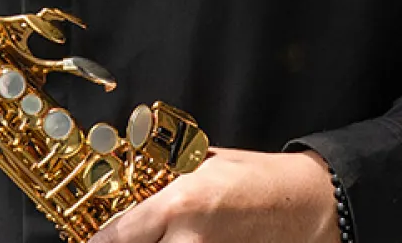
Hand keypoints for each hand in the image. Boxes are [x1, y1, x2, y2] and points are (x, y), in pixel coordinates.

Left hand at [89, 147, 338, 242]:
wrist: (308, 204)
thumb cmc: (255, 177)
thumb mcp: (200, 166)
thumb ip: (162, 188)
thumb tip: (128, 204)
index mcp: (180, 205)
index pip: (119, 237)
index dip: (99, 241)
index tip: (93, 240)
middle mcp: (190, 241)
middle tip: (122, 238)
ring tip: (159, 237)